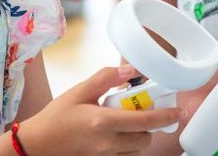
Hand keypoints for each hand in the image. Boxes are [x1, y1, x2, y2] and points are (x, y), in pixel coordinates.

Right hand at [18, 65, 181, 154]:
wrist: (38, 144)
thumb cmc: (57, 116)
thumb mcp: (80, 90)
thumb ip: (106, 77)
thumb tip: (132, 70)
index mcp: (104, 123)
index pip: (145, 121)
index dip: (166, 116)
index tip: (179, 110)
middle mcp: (108, 144)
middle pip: (145, 138)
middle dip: (149, 125)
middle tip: (138, 109)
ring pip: (137, 149)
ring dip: (138, 136)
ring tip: (123, 121)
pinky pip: (125, 155)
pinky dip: (127, 145)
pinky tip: (114, 133)